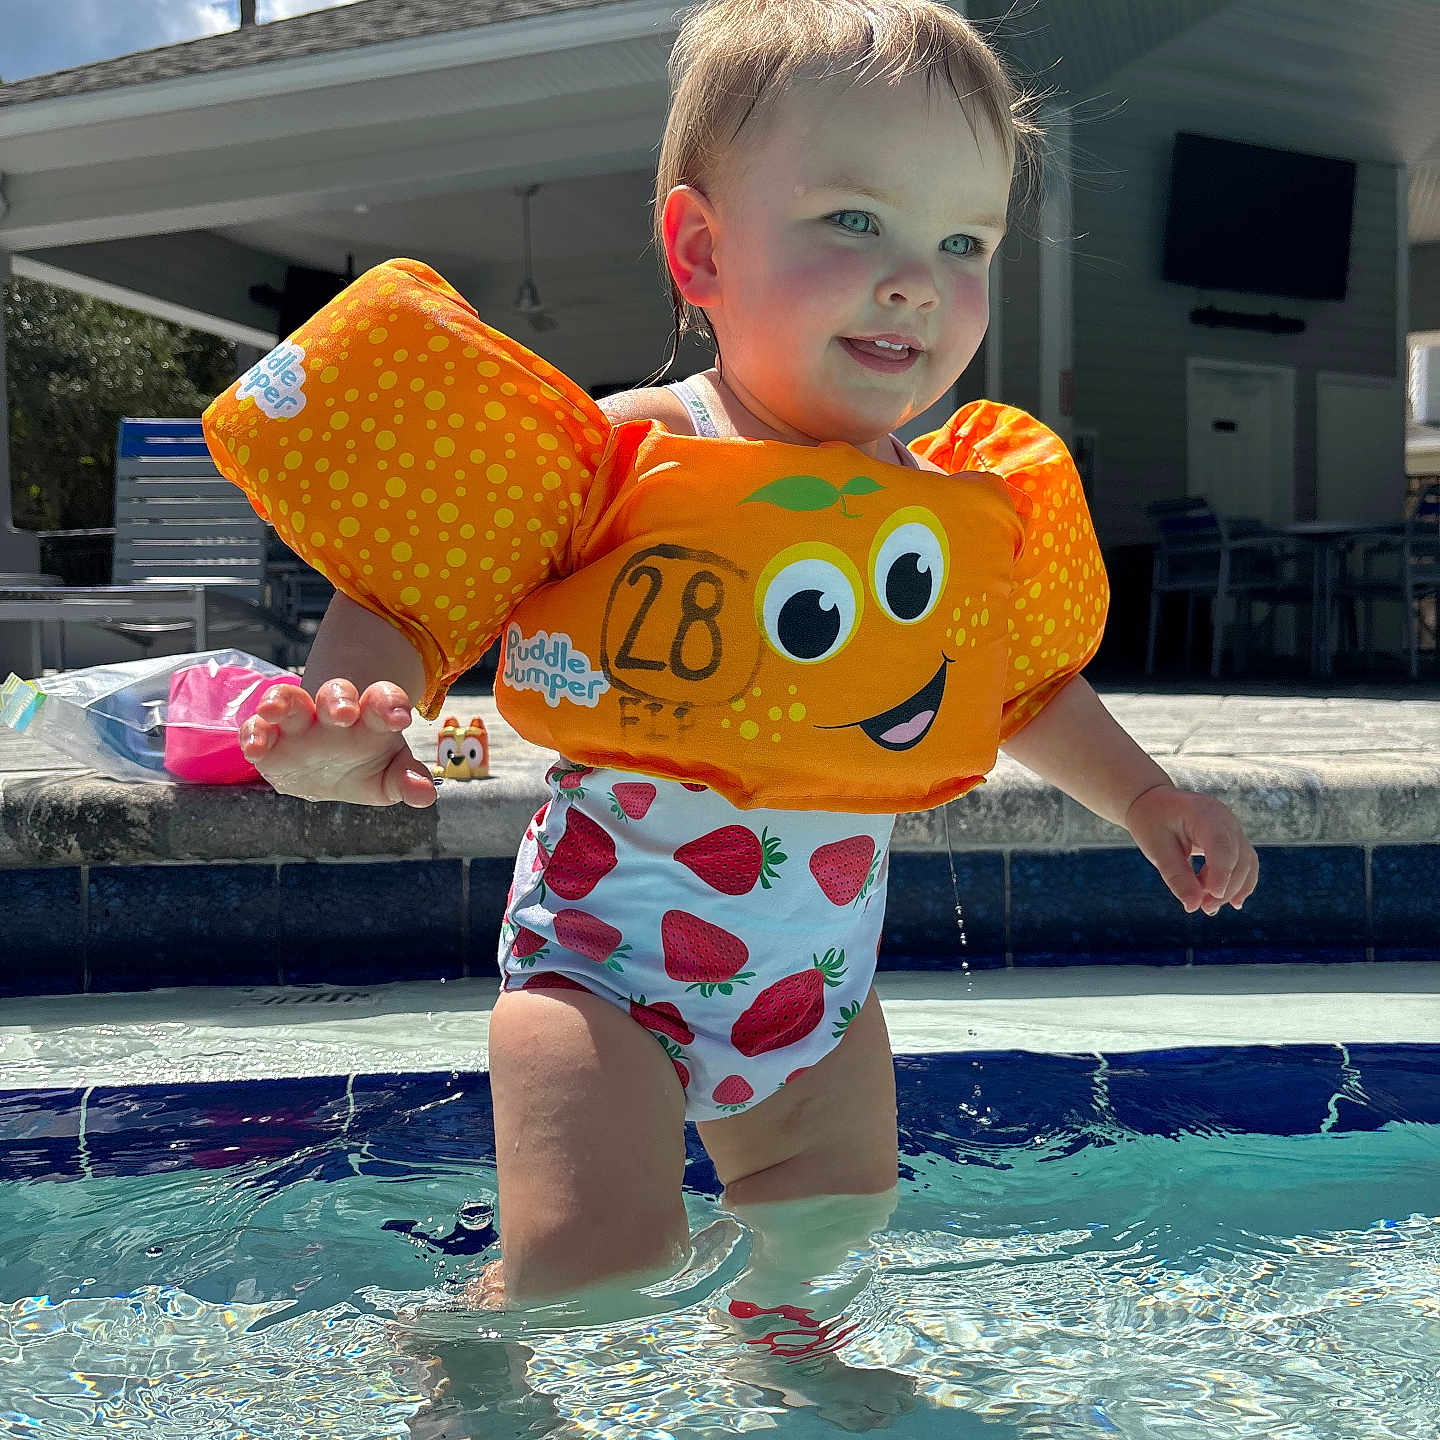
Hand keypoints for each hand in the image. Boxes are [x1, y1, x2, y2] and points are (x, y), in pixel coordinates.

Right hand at [238, 678, 436, 807]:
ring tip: (274, 710)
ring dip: (282, 701)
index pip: (382, 699)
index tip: (401, 718)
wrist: (328, 772)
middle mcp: (333, 714)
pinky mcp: (269, 739)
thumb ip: (407, 780)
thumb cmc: (365, 766)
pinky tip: (254, 749)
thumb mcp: (389, 777)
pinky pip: (256, 728)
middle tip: (345, 713)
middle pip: (335, 693)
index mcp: (370, 718)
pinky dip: (253, 734)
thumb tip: (426, 795)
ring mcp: (299, 723)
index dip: (390, 704)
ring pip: (290, 698)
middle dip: (339, 700)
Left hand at [1125, 783, 1257, 914]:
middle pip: (1237, 857)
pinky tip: (1232, 902)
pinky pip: (1245, 863)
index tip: (1212, 896)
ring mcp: (1232, 828)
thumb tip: (1194, 907)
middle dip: (1225, 887)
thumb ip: (1176, 876)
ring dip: (1233, 889)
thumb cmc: (1152, 821)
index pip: (1221, 844)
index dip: (1221, 872)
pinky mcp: (1233, 840)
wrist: (1153, 802)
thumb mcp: (1156, 848)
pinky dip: (1240, 883)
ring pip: (1246, 862)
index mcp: (1203, 813)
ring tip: (1209, 908)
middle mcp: (1225, 819)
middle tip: (1204, 909)